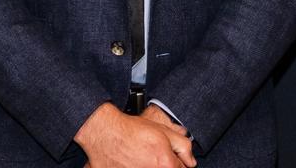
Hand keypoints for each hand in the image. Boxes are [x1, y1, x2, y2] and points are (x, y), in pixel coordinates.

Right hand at [76, 103, 194, 167]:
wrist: (105, 133)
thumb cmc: (132, 131)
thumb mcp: (164, 131)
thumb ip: (183, 147)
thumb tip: (191, 162)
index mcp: (165, 164)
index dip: (177, 162)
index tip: (170, 157)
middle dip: (164, 165)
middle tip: (152, 155)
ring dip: (149, 166)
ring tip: (140, 158)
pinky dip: (136, 167)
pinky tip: (131, 162)